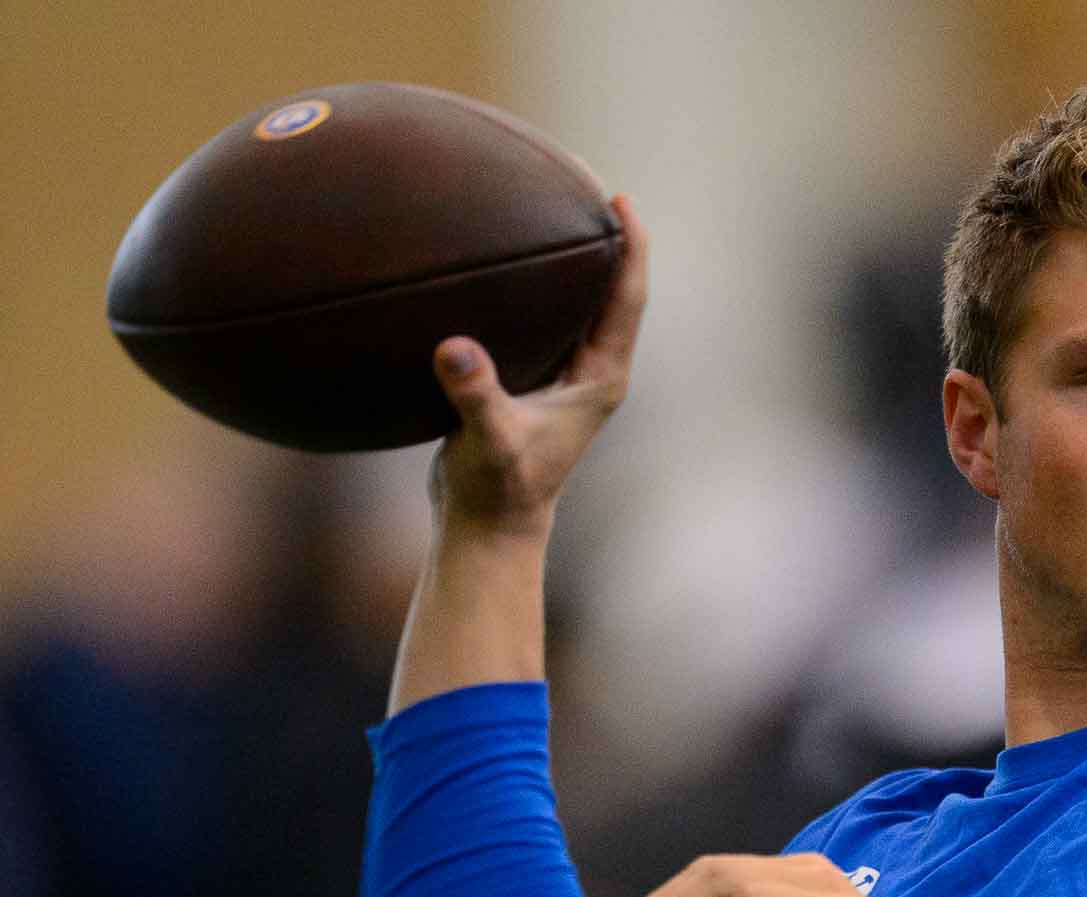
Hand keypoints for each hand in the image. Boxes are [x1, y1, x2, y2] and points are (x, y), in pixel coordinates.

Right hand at [429, 193, 648, 539]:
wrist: (489, 526)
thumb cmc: (498, 489)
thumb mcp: (487, 440)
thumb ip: (474, 395)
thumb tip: (454, 349)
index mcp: (600, 378)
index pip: (627, 299)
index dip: (632, 249)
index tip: (624, 201)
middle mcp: (592, 370)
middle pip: (612, 290)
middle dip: (606, 238)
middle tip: (589, 179)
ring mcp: (566, 375)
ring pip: (580, 303)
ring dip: (573, 259)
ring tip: (552, 203)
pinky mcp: (536, 379)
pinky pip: (544, 317)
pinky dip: (534, 285)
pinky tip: (502, 257)